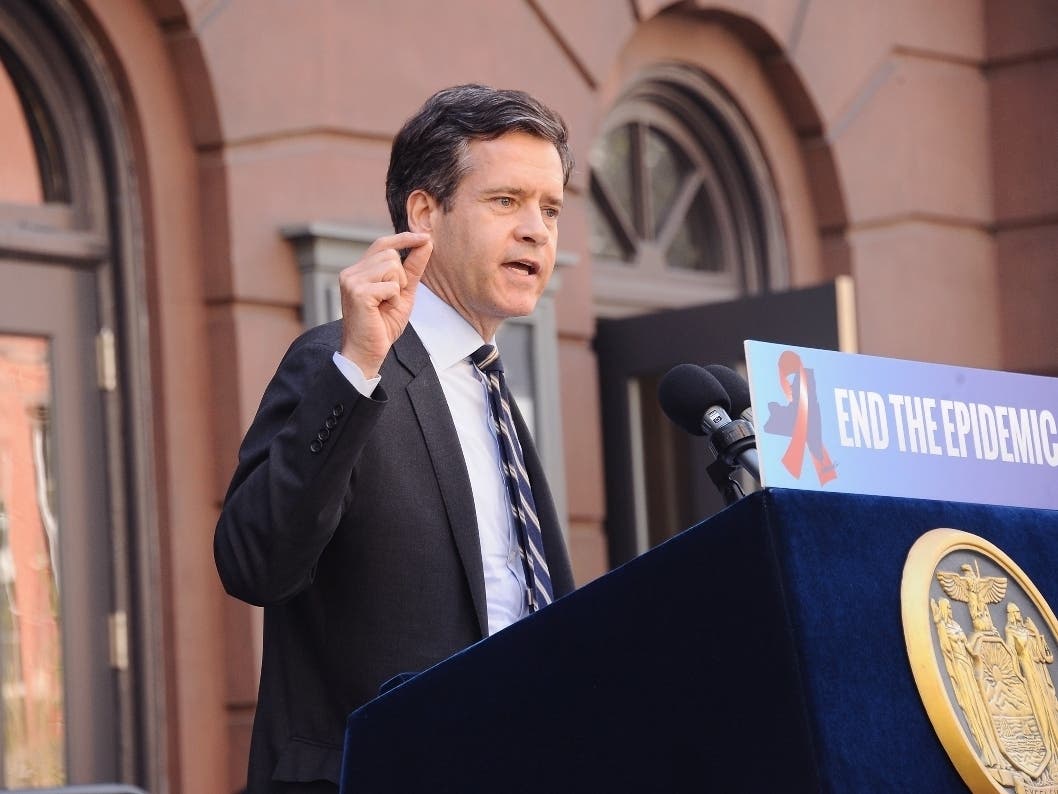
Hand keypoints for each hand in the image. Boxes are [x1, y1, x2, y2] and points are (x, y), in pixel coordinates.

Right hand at [338, 231, 432, 377]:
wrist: (367, 352)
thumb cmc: (382, 325)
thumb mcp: (403, 293)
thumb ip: (412, 268)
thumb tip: (426, 242)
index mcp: (359, 271)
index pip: (382, 244)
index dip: (404, 238)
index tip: (425, 237)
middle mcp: (351, 272)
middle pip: (390, 255)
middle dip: (401, 277)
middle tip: (391, 299)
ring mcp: (351, 281)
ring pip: (391, 267)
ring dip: (397, 289)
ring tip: (385, 305)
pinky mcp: (358, 292)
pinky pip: (391, 286)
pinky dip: (394, 299)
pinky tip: (382, 311)